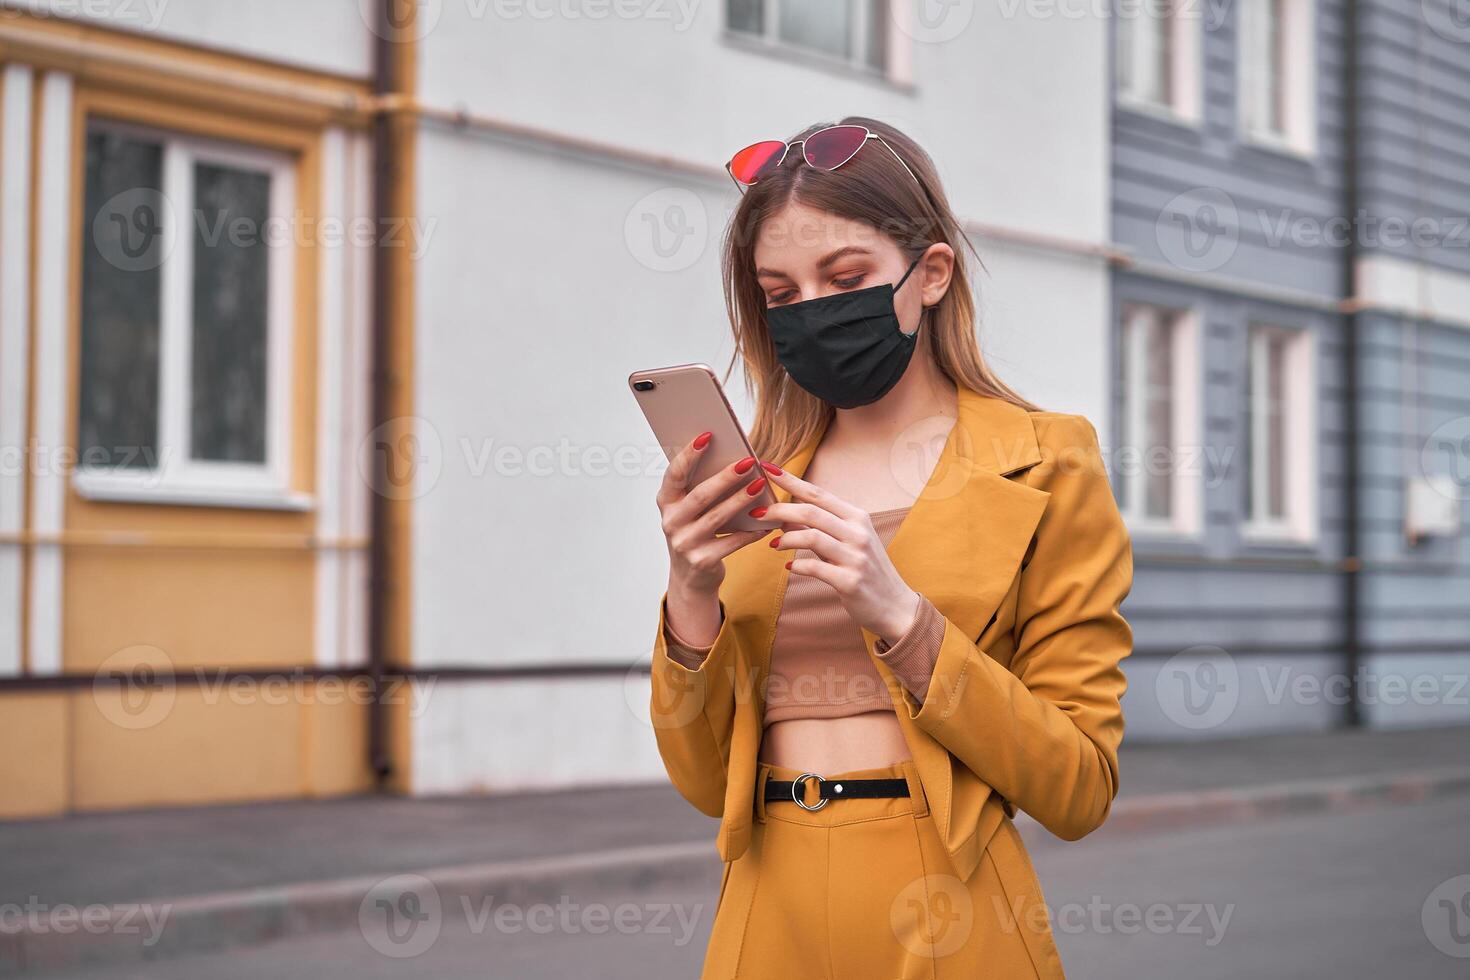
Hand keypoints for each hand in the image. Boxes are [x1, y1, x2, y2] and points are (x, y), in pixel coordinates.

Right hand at [657, 433, 776, 597]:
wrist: (691, 577)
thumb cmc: (696, 531)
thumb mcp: (690, 510)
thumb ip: (702, 487)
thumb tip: (735, 459)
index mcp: (666, 502)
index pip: (675, 473)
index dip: (689, 454)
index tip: (708, 435)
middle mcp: (671, 522)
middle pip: (700, 495)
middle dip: (725, 477)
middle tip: (748, 461)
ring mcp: (684, 544)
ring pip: (717, 517)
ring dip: (741, 500)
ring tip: (760, 484)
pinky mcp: (702, 561)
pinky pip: (732, 542)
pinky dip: (751, 532)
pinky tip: (768, 521)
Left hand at [760, 464, 919, 644]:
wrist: (895, 606)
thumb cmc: (867, 570)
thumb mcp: (849, 542)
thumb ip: (821, 529)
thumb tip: (785, 518)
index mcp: (857, 517)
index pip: (818, 493)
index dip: (790, 481)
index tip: (767, 468)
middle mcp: (858, 533)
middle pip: (811, 512)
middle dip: (779, 510)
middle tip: (758, 514)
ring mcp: (855, 557)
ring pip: (811, 537)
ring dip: (786, 539)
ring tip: (773, 544)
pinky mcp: (850, 581)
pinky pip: (815, 568)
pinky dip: (797, 566)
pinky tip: (789, 567)